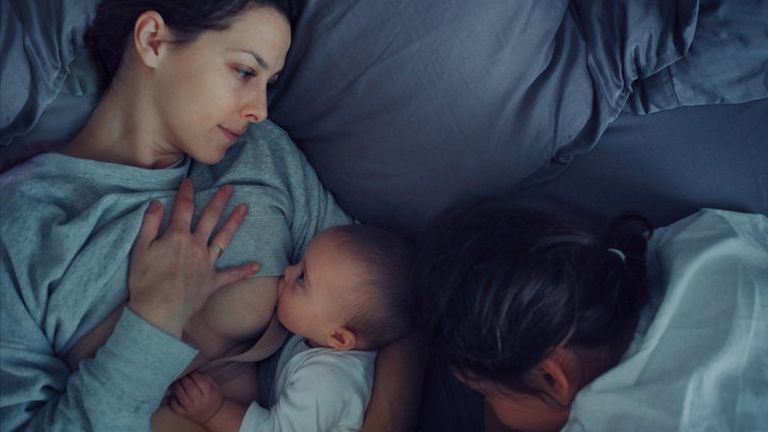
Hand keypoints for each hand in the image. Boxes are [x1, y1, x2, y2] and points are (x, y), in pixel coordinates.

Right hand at [128, 179, 259, 336]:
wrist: (158, 313)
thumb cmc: (145, 282)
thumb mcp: (140, 250)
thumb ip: (149, 224)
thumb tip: (157, 202)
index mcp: (177, 237)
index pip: (183, 209)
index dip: (186, 193)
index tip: (189, 181)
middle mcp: (196, 246)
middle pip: (210, 218)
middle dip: (219, 201)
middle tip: (230, 187)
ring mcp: (207, 264)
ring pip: (224, 238)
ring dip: (235, 222)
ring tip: (245, 208)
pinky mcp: (212, 282)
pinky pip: (231, 275)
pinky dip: (244, 270)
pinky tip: (257, 265)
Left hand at [170, 373, 224, 424]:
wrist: (213, 415)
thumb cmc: (214, 398)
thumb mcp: (215, 387)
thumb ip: (206, 378)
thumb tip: (194, 372)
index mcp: (209, 394)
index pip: (199, 380)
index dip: (193, 374)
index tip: (191, 372)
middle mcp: (199, 402)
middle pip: (189, 387)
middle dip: (184, 379)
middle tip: (183, 376)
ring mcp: (191, 408)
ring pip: (180, 395)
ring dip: (177, 386)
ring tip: (178, 382)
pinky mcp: (184, 414)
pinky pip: (174, 405)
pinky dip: (172, 398)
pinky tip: (174, 393)